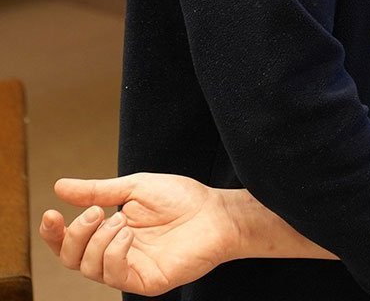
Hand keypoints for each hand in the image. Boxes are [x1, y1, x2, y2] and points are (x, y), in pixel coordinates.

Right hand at [39, 173, 241, 295]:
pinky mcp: (147, 282)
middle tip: (95, 213)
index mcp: (111, 234)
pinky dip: (113, 253)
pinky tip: (127, 234)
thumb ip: (98, 191)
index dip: (54, 233)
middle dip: (74, 235)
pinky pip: (114, 276)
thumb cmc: (183, 199)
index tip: (51, 213)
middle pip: (72, 259)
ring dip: (97, 242)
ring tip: (118, 220)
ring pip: (89, 268)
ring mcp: (131, 270)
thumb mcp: (134, 188)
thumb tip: (59, 187)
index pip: (70, 242)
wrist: (218, 212)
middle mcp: (117, 255)